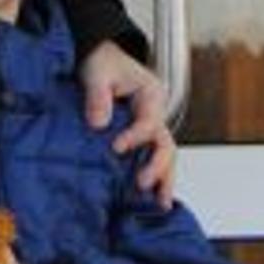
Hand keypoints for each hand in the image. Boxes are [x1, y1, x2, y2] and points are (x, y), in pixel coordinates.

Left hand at [77, 39, 177, 198]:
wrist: (98, 61)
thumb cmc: (102, 63)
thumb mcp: (97, 72)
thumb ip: (98, 96)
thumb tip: (98, 124)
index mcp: (151, 94)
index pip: (150, 121)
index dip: (136, 136)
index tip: (116, 147)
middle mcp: (155, 113)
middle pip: (165, 143)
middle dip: (157, 166)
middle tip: (142, 183)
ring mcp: (150, 127)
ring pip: (164, 156)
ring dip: (163, 178)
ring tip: (160, 203)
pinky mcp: (140, 139)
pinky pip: (151, 158)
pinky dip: (154, 177)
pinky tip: (152, 199)